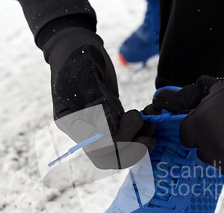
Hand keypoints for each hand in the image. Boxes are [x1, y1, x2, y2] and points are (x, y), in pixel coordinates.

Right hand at [43, 27, 154, 168]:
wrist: (80, 45)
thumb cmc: (78, 56)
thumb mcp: (84, 76)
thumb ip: (96, 104)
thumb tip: (109, 132)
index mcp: (70, 123)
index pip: (94, 147)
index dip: (115, 142)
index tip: (131, 118)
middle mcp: (84, 131)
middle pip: (108, 157)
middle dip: (132, 149)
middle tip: (148, 133)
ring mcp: (99, 128)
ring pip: (121, 152)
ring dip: (141, 143)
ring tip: (152, 123)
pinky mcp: (113, 122)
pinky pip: (129, 138)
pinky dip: (143, 133)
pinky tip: (152, 119)